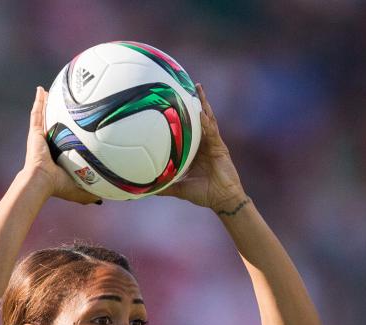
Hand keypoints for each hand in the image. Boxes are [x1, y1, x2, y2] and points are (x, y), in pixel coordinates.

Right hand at [22, 86, 100, 204]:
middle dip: (56, 114)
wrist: (42, 181)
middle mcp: (48, 144)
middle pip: (53, 124)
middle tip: (63, 102)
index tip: (76, 125)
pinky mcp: (34, 132)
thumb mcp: (80, 189)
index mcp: (58, 155)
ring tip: (49, 91)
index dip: (69, 132)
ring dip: (46, 103)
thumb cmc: (59, 186)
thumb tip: (102, 201)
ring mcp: (40, 137)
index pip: (64, 140)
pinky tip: (40, 90)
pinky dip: (38, 101)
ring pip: (44, 116)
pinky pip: (37, 113)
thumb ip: (91, 193)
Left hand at [164, 84, 246, 212]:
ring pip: (207, 119)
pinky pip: (212, 131)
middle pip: (199, 117)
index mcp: (195, 150)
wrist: (222, 200)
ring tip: (197, 88)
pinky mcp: (220, 147)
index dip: (182, 115)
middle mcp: (204, 143)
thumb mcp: (178, 188)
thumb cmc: (203, 193)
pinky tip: (201, 112)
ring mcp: (213, 143)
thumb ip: (163, 186)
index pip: (188, 128)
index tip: (171, 101)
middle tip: (185, 84)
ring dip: (203, 103)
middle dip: (194, 101)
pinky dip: (206, 122)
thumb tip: (143, 191)